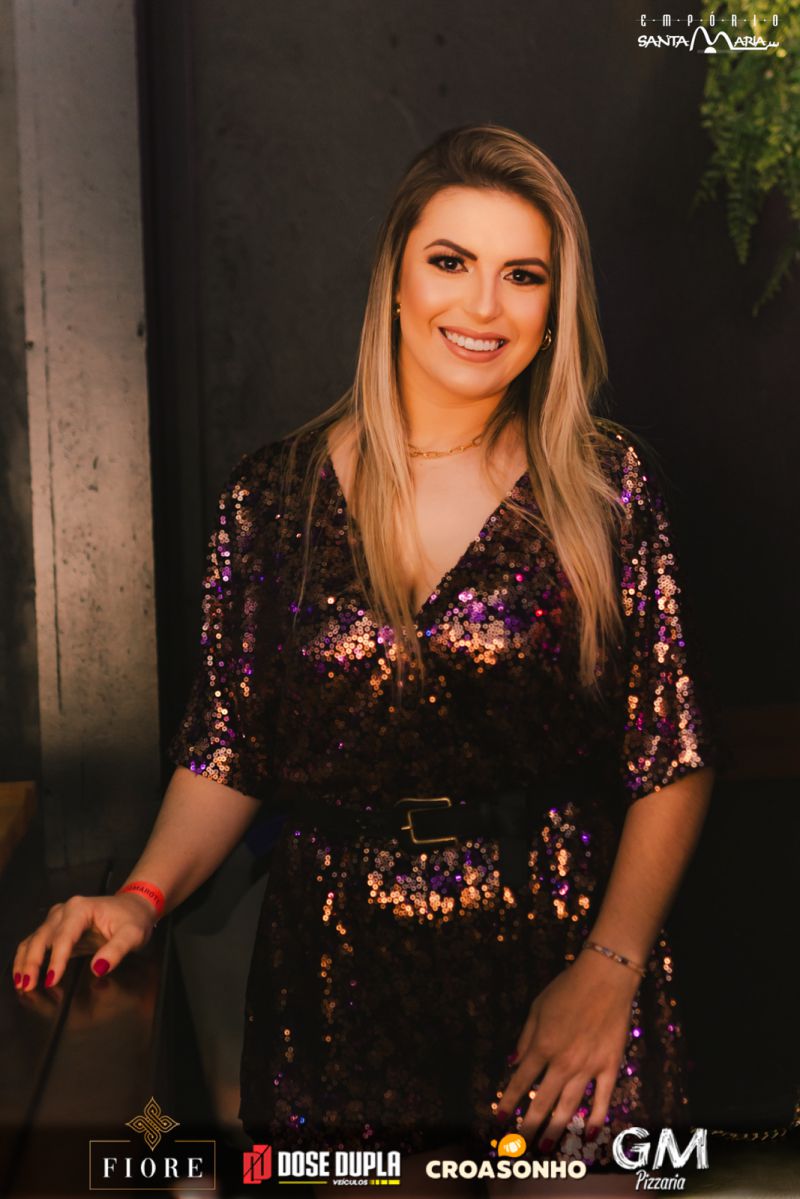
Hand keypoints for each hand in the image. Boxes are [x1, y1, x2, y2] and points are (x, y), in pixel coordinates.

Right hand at [11, 893, 157, 991]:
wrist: (134, 907)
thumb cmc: (133, 919)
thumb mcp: (132, 935)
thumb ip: (116, 951)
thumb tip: (98, 967)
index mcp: (81, 909)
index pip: (63, 937)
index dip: (56, 960)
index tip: (52, 980)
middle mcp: (65, 910)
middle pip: (42, 937)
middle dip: (32, 963)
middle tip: (29, 986)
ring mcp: (58, 918)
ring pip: (34, 939)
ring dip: (25, 961)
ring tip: (21, 983)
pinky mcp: (57, 929)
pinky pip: (37, 942)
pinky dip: (27, 957)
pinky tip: (23, 974)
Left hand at [495, 949, 642, 1149]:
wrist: (605, 978)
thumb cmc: (567, 988)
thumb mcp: (537, 1007)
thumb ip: (525, 1037)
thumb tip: (514, 1062)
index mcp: (542, 1046)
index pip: (520, 1082)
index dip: (508, 1103)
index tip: (499, 1120)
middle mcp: (563, 1062)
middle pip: (542, 1102)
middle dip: (528, 1126)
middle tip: (519, 1146)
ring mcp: (588, 1067)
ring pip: (569, 1107)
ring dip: (555, 1129)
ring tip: (545, 1147)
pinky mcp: (609, 1066)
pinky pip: (602, 1099)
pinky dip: (596, 1118)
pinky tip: (590, 1134)